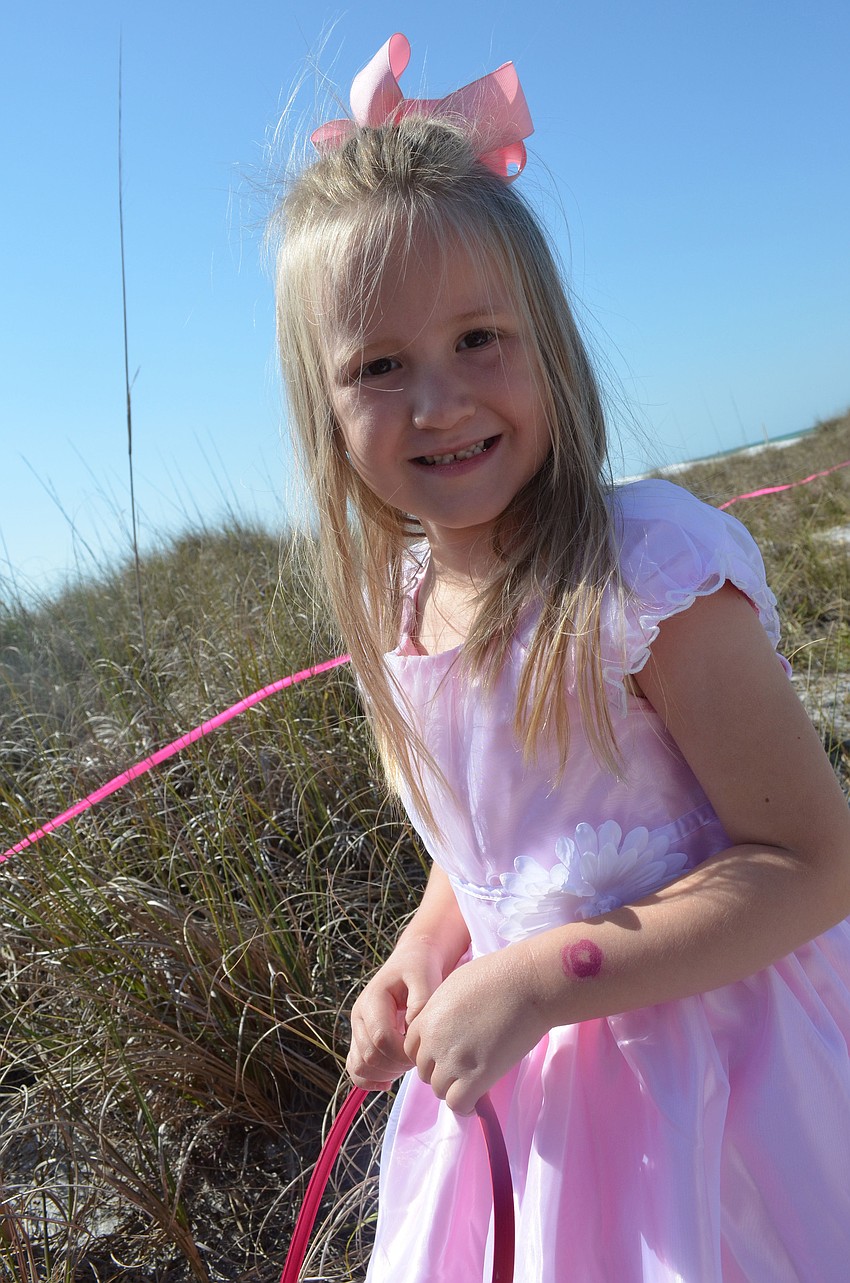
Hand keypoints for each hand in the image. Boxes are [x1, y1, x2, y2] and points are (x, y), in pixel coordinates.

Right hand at [346, 938, 445, 1090]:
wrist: (411, 962)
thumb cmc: (419, 969)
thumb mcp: (425, 978)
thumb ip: (420, 1005)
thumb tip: (411, 1034)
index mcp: (372, 999)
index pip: (381, 1038)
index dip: (403, 1053)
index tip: (422, 1051)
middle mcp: (359, 1015)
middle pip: (370, 1056)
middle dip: (397, 1065)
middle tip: (419, 1059)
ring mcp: (357, 1029)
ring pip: (360, 1066)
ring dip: (386, 1074)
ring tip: (407, 1065)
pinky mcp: (360, 1039)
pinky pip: (355, 1068)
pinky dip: (369, 1081)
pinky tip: (389, 1082)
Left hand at [402, 945, 547, 1114]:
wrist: (525, 984)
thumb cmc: (497, 976)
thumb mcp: (455, 987)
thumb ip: (442, 1012)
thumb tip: (447, 1028)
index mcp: (427, 1018)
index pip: (411, 1049)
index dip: (429, 1054)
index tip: (446, 1054)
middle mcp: (434, 1041)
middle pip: (424, 1072)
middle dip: (441, 1071)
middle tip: (463, 1067)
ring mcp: (453, 1061)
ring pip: (439, 1090)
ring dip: (454, 1088)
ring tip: (473, 1081)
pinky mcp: (476, 1077)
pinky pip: (458, 1104)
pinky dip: (466, 1105)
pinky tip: (478, 1097)